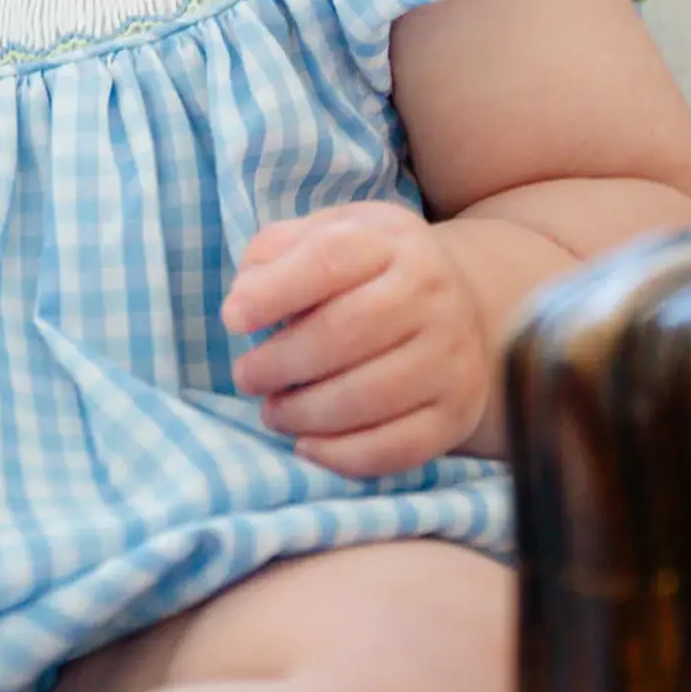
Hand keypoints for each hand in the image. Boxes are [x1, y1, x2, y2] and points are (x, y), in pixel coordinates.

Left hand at [220, 201, 490, 477]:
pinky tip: (307, 445)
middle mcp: (431, 294)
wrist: (455, 303)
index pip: (329, 258)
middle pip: (346, 332)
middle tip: (246, 376)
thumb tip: (242, 302)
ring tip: (273, 411)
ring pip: (371, 396)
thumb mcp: (324, 235)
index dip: (273, 292)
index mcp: (390, 241)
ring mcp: (451, 356)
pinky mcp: (458, 412)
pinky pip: (399, 447)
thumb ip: (274, 253)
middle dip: (281, 363)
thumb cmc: (366, 271)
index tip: (232, 319)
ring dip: (305, 413)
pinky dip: (342, 455)